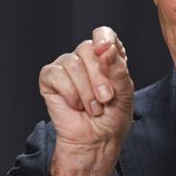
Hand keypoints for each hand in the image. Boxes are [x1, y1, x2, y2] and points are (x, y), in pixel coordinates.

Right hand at [39, 26, 133, 175]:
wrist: (95, 141)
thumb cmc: (112, 117)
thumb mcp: (124, 91)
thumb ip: (117, 68)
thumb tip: (104, 47)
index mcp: (107, 57)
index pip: (104, 34)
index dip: (104, 39)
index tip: (106, 51)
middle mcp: (86, 58)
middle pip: (88, 49)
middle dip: (99, 77)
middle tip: (106, 99)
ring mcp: (66, 66)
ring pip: (72, 63)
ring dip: (86, 91)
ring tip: (93, 108)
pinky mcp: (50, 78)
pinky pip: (57, 75)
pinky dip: (70, 93)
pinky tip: (76, 106)